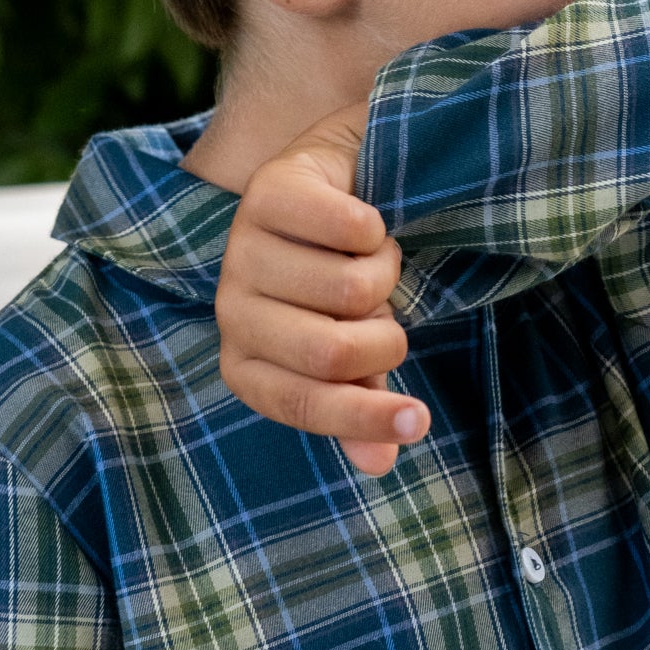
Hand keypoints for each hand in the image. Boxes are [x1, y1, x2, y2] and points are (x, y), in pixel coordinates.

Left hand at [215, 102, 429, 474]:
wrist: (327, 186)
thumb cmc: (335, 281)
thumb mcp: (352, 349)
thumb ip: (361, 404)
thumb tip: (381, 464)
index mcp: (246, 363)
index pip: (302, 405)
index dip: (363, 419)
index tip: (418, 422)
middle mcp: (231, 311)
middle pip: (329, 353)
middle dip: (384, 340)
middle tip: (389, 317)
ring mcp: (242, 249)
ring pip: (348, 289)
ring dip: (381, 273)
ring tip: (365, 260)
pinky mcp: (268, 192)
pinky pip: (350, 228)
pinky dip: (375, 230)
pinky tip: (361, 224)